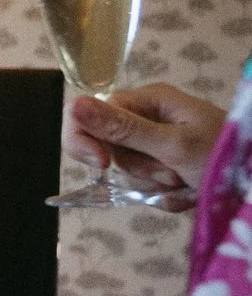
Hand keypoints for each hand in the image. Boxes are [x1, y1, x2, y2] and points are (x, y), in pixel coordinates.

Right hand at [66, 84, 226, 206]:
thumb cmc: (222, 155)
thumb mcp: (172, 144)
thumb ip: (121, 129)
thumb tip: (74, 104)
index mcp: (148, 100)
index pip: (88, 113)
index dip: (86, 140)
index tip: (101, 165)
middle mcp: (148, 118)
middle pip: (107, 148)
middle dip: (137, 168)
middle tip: (169, 170)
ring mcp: (156, 144)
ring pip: (126, 172)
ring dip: (155, 183)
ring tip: (185, 180)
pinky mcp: (164, 167)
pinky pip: (144, 187)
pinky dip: (165, 194)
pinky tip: (188, 190)